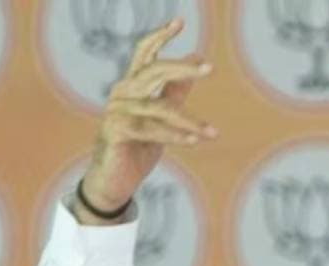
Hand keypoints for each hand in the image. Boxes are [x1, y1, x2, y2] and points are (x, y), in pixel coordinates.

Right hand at [78, 18, 216, 223]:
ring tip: (213, 133)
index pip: (144, 53)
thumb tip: (196, 57)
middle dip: (182, 68)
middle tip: (209, 67)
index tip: (180, 22)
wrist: (115, 180)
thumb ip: (176, 90)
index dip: (160, 36)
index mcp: (132, 85)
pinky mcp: (116, 131)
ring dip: (190, 121)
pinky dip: (175, 135)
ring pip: (160, 107)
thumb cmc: (138, 146)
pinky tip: (195, 140)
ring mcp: (117, 111)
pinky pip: (151, 130)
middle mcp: (122, 93)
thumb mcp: (162, 116)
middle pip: (154, 71)